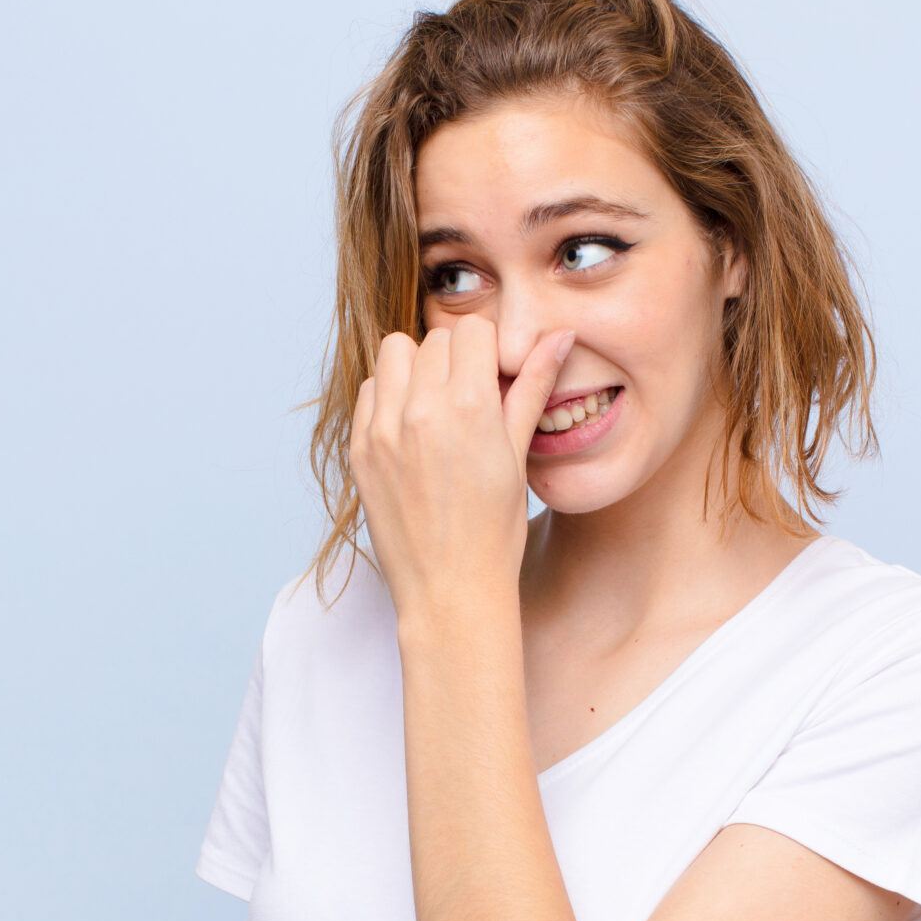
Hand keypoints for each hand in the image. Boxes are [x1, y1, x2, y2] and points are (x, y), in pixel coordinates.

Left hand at [348, 316, 573, 623]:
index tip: (495, 376)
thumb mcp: (519, 455)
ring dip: (417, 368)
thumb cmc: (495, 531)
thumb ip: (533, 388)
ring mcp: (383, 429)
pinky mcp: (360, 449)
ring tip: (436, 405)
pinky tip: (411, 428)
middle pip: (436, 340)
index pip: (473, 329)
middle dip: (456, 358)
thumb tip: (560, 336)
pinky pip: (370, 390)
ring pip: (395, 352)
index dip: (489, 348)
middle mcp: (421, 410)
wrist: (449, 590)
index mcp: (471, 408)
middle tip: (470, 398)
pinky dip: (390, 396)